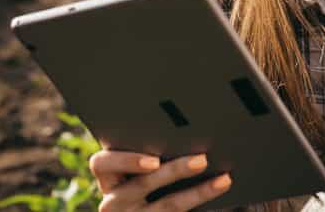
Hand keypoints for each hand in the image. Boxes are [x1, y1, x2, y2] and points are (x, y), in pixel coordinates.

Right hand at [88, 150, 231, 210]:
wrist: (146, 205)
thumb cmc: (146, 172)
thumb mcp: (137, 164)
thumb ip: (150, 147)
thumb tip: (189, 121)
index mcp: (109, 176)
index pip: (101, 164)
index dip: (126, 161)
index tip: (154, 161)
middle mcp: (114, 200)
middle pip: (140, 185)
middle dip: (173, 172)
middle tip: (201, 160)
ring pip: (166, 205)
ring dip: (198, 191)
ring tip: (223, 178)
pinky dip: (202, 197)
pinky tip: (221, 185)